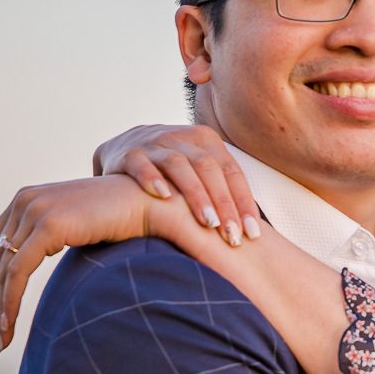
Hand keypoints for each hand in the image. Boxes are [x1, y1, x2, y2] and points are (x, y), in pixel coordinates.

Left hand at [0, 175, 201, 352]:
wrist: (155, 203)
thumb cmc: (123, 218)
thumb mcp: (73, 225)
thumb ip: (36, 233)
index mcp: (27, 200)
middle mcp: (24, 200)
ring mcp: (34, 210)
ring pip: (1, 270)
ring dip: (0, 311)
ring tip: (3, 342)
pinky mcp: (48, 224)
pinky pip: (18, 272)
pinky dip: (10, 302)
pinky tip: (10, 327)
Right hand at [95, 124, 258, 247]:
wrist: (119, 150)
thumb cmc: (169, 172)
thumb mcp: (197, 171)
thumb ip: (221, 190)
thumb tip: (255, 228)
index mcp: (205, 140)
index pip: (231, 172)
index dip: (244, 202)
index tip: (253, 234)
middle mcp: (181, 137)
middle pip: (209, 169)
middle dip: (224, 204)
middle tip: (233, 236)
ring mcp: (154, 143)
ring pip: (179, 165)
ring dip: (195, 194)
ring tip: (208, 223)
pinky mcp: (127, 153)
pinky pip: (140, 164)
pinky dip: (152, 178)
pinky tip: (163, 196)